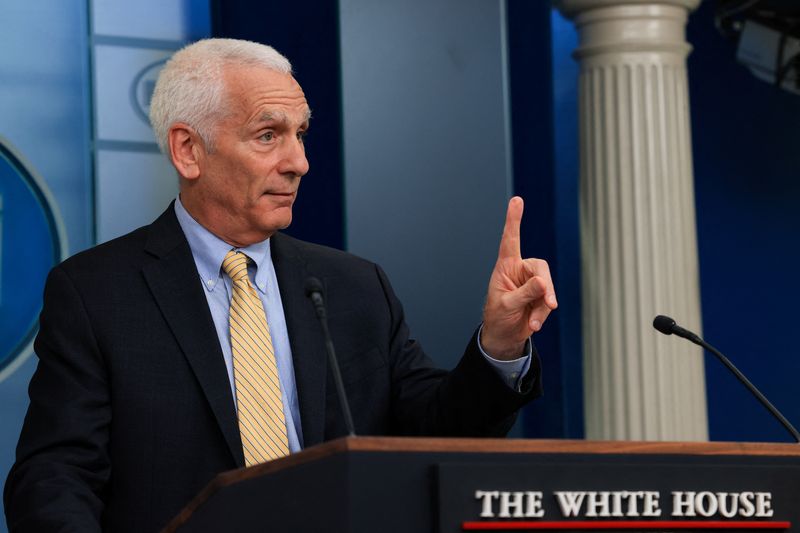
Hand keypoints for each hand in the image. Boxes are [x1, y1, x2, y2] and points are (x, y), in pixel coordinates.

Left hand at [481, 197, 556, 359]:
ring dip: (544, 306)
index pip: (510, 239)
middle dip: (546, 287)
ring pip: (548, 287)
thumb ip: (525, 294)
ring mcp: (532, 283)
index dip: (514, 220)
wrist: (504, 335)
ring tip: (533, 322)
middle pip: (541, 268)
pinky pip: (549, 301)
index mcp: (506, 267)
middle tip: (551, 303)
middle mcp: (520, 270)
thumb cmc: (498, 317)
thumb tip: (543, 282)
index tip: (516, 200)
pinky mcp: (542, 296)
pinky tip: (534, 325)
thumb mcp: (507, 305)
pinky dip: (543, 314)